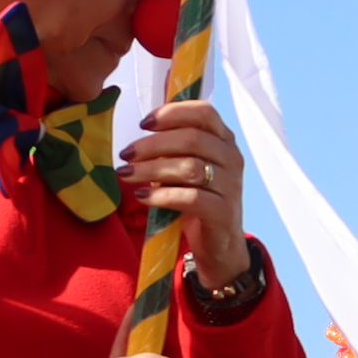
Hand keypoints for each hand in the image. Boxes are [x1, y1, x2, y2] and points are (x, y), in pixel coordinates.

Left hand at [117, 99, 250, 290]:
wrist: (219, 245)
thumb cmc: (197, 199)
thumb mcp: (187, 168)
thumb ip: (172, 150)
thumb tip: (137, 139)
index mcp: (224, 140)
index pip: (204, 112)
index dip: (173, 112)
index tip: (143, 123)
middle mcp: (232, 158)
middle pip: (192, 139)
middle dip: (153, 145)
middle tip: (126, 154)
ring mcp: (231, 185)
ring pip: (190, 167)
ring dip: (151, 170)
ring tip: (125, 174)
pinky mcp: (223, 212)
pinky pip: (191, 198)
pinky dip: (162, 196)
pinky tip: (141, 197)